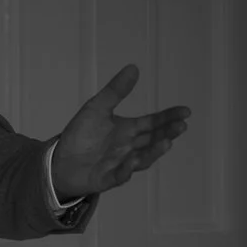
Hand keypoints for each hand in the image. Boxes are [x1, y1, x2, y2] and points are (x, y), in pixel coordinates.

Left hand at [50, 63, 190, 199]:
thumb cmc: (81, 134)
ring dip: (154, 152)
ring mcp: (121, 164)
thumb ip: (115, 91)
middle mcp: (129, 147)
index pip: (153, 123)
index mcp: (128, 130)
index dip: (169, 117)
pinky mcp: (107, 178)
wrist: (60, 160)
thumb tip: (133, 67)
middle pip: (152, 140)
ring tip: (166, 143)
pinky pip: (120, 175)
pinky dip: (127, 169)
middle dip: (167, 133)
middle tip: (181, 126)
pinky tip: (132, 162)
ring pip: (142, 158)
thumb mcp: (97, 108)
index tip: (186, 112)